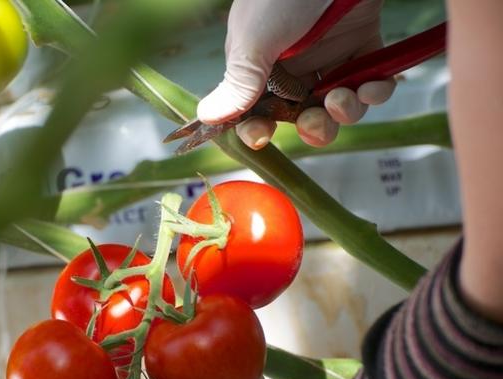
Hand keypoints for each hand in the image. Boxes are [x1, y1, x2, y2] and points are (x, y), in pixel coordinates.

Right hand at [199, 0, 395, 148]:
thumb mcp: (256, 39)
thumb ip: (239, 83)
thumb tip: (206, 117)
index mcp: (259, 63)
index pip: (255, 108)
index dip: (257, 127)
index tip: (262, 136)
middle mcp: (293, 64)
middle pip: (300, 114)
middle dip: (311, 127)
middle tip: (317, 122)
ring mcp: (329, 54)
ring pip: (336, 104)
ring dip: (344, 111)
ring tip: (346, 98)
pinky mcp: (363, 44)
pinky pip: (370, 82)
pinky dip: (375, 92)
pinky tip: (373, 85)